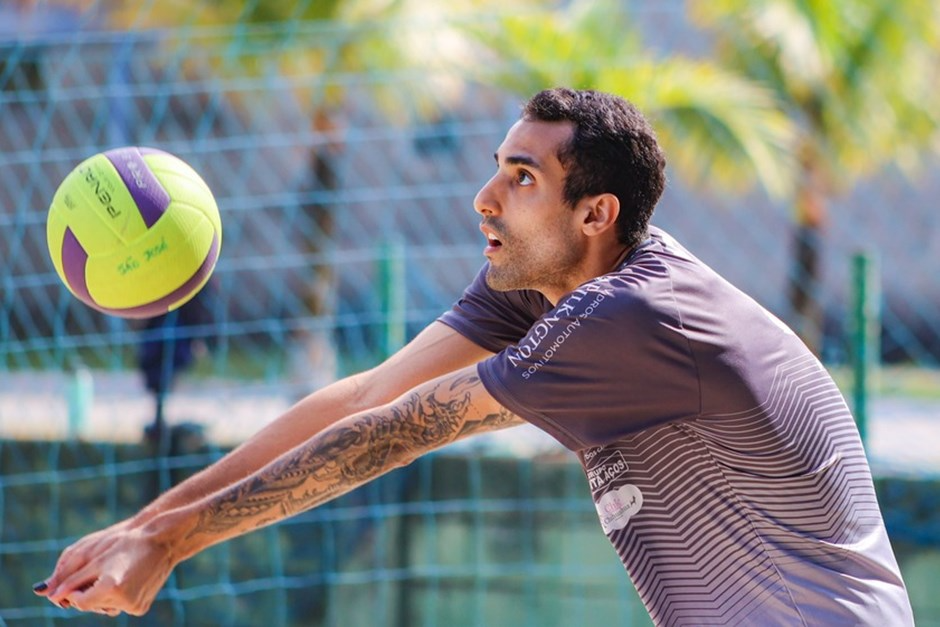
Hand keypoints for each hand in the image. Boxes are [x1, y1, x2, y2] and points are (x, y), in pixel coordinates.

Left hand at [33, 516, 177, 615]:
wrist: (163, 541)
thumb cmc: (128, 544)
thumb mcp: (97, 559)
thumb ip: (72, 579)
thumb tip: (50, 596)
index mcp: (111, 587)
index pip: (79, 602)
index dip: (74, 592)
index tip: (77, 580)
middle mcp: (124, 601)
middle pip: (92, 605)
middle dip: (88, 592)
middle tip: (97, 572)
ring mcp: (135, 606)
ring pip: (105, 607)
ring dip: (101, 595)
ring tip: (111, 574)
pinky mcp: (142, 608)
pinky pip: (120, 607)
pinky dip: (116, 597)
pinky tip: (124, 579)